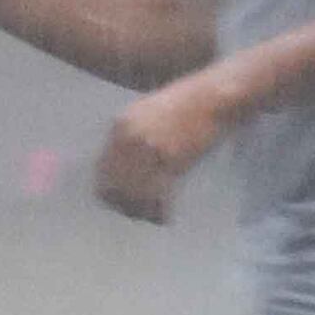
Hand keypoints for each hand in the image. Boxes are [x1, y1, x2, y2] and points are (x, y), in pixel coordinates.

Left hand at [94, 76, 228, 223]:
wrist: (212, 97)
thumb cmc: (184, 102)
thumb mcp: (146, 113)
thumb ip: (130, 136)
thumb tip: (121, 167)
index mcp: (120, 125)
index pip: (102, 169)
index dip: (108, 190)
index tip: (118, 201)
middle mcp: (129, 138)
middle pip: (116, 184)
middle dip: (124, 203)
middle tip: (136, 213)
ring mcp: (149, 149)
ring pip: (134, 193)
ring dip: (142, 210)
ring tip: (152, 216)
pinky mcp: (171, 159)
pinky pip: (157, 195)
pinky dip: (161, 210)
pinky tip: (166, 216)